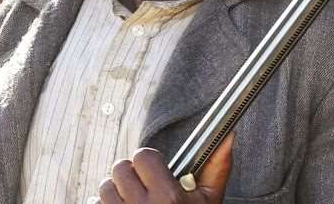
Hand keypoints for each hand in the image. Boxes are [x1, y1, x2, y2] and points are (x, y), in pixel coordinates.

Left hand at [99, 132, 234, 203]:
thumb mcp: (209, 202)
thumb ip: (217, 167)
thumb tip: (228, 136)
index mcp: (168, 198)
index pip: (143, 156)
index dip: (149, 162)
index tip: (155, 171)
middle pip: (120, 168)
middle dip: (131, 175)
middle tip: (143, 187)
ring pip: (105, 186)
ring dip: (117, 192)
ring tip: (133, 202)